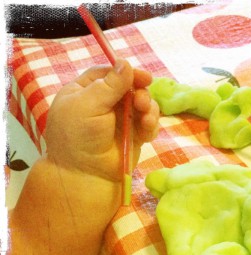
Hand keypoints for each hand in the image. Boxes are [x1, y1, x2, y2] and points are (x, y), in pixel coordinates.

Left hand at [45, 59, 158, 181]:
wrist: (86, 175)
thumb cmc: (78, 138)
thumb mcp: (87, 106)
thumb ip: (108, 85)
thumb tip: (126, 63)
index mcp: (86, 92)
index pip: (108, 74)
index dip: (126, 72)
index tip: (143, 76)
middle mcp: (105, 104)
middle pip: (130, 88)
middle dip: (140, 92)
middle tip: (141, 102)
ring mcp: (122, 121)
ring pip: (143, 105)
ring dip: (149, 108)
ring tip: (146, 118)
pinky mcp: (135, 136)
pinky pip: (149, 124)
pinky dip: (152, 123)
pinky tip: (148, 127)